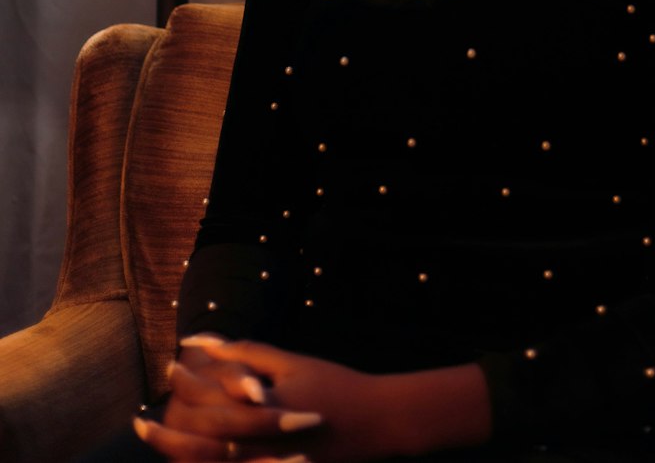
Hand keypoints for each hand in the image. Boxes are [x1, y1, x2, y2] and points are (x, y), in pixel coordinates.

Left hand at [135, 336, 395, 462]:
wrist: (374, 422)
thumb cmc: (333, 385)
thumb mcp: (292, 363)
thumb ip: (247, 353)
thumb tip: (206, 341)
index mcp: (264, 406)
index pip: (211, 397)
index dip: (186, 383)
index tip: (170, 368)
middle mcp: (262, 441)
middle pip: (201, 441)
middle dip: (168, 431)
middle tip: (142, 422)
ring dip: (178, 457)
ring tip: (156, 446)